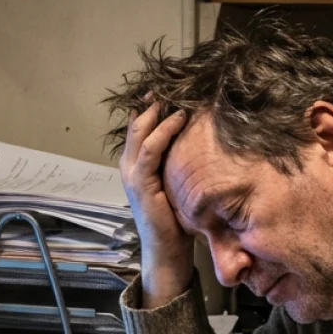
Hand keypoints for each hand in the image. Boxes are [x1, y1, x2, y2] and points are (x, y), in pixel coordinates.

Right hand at [119, 102, 192, 307]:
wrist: (167, 251)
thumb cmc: (176, 221)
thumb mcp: (178, 185)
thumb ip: (180, 163)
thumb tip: (203, 141)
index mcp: (136, 165)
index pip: (140, 127)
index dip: (153, 106)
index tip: (172, 88)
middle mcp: (129, 166)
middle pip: (137, 123)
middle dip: (153, 102)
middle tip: (173, 82)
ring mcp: (132, 174)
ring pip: (141, 131)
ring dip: (159, 111)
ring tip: (177, 95)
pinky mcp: (141, 183)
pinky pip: (150, 149)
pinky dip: (164, 131)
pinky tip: (179, 119)